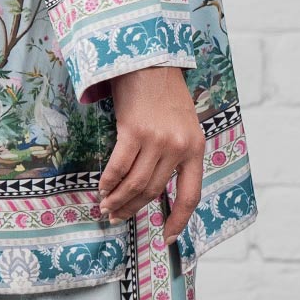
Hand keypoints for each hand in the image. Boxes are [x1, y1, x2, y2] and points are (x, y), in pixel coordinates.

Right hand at [96, 64, 204, 243]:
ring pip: (135, 182)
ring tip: (107, 207)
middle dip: (134, 208)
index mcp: (196, 148)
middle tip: (118, 218)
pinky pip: (118, 166)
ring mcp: (157, 139)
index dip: (179, 220)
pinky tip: (103, 188)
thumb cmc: (164, 93)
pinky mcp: (134, 131)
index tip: (167, 237)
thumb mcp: (183, 125)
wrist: (149, 61)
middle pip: (154, 190)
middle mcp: (178, 147)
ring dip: (118, 199)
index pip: (191, 195)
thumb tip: (155, 185)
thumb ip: (176, 153)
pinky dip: (109, 181)